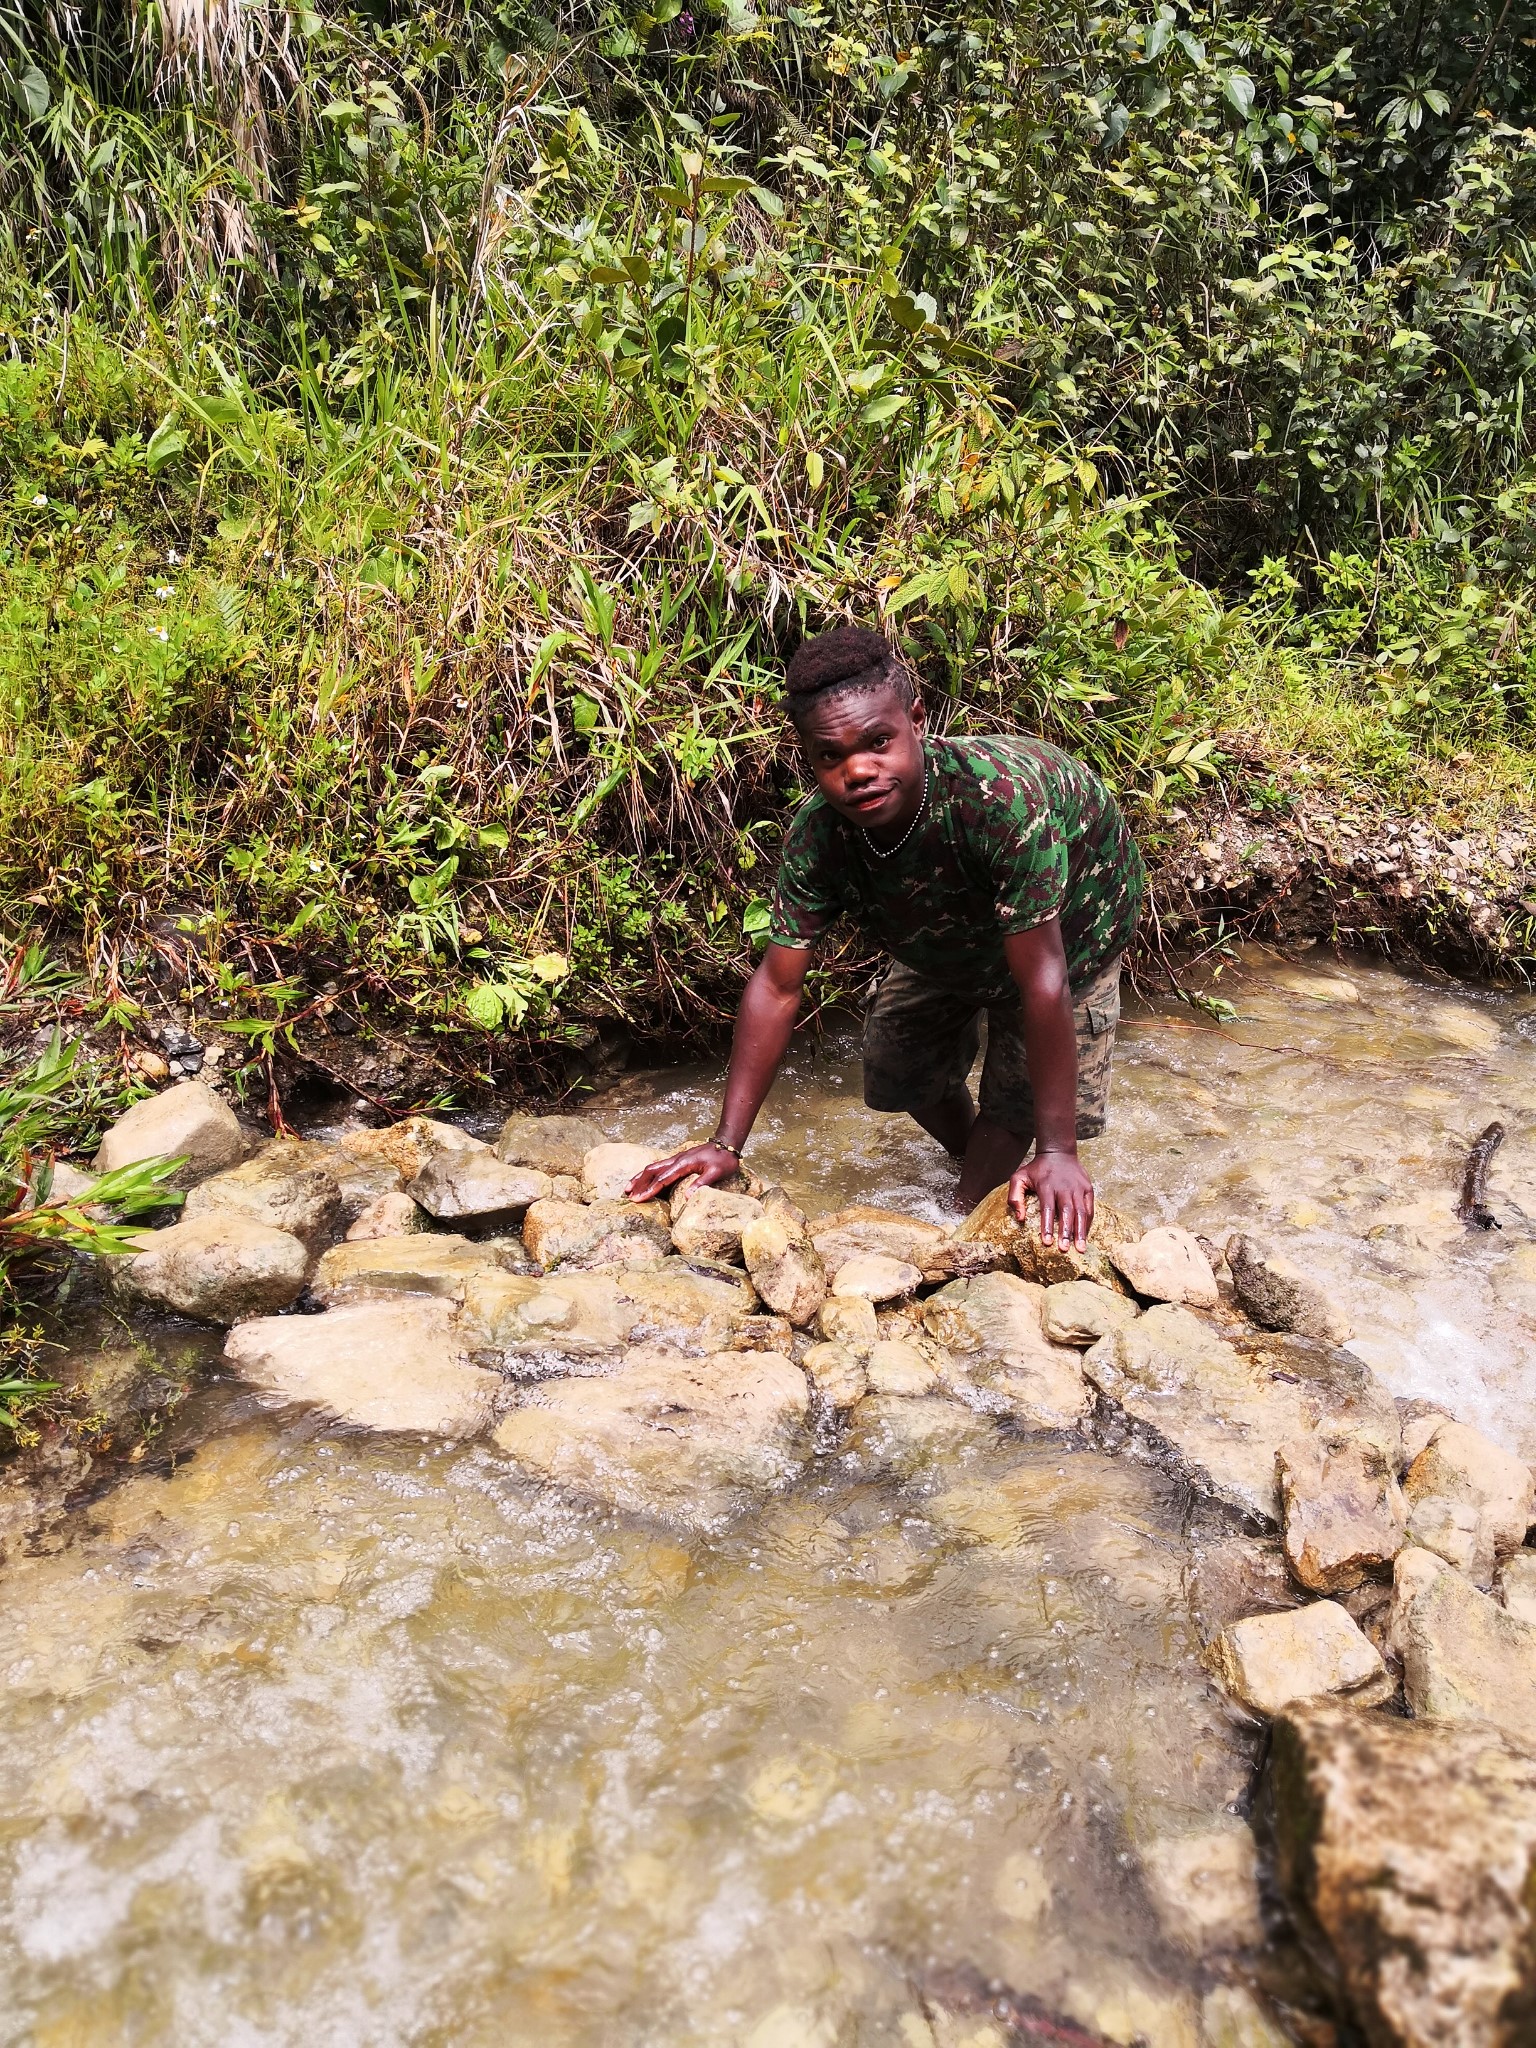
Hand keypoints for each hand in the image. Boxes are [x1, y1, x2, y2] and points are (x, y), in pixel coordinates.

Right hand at [626, 1142, 740, 1204]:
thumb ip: (701, 1183)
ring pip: (653, 1168)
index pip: (662, 1179)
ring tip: (628, 1188)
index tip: (638, 1199)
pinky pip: (659, 1167)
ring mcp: (676, 1159)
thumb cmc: (723, 1158)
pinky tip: (645, 1180)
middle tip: (627, 1195)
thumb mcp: (716, 1172)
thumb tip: (687, 1197)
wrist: (727, 1143)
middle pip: (651, 1171)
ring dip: (640, 1177)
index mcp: (683, 1164)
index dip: (649, 1190)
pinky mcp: (679, 1160)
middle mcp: (676, 1160)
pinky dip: (649, 1174)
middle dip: (639, 1183)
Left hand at [1008, 1149, 1093, 1250]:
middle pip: (1067, 1212)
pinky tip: (1085, 1235)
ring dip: (1081, 1231)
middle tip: (1065, 1249)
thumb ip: (1015, 1197)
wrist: (1059, 1152)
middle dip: (1066, 1232)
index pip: (1047, 1209)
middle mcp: (1064, 1187)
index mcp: (1047, 1186)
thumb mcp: (1019, 1177)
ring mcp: (1078, 1188)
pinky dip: (1088, 1222)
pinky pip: (1089, 1208)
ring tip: (1080, 1248)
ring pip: (1081, 1212)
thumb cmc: (1037, 1168)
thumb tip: (1020, 1218)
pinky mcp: (1088, 1188)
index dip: (1047, 1226)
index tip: (1047, 1242)